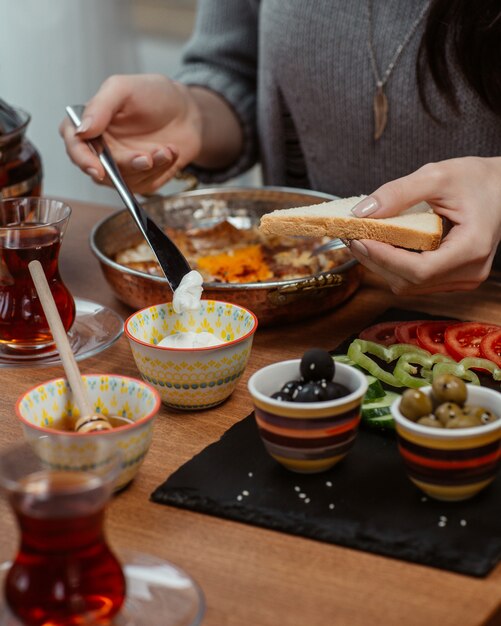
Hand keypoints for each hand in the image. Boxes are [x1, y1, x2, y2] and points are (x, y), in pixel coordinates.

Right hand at [59, 74, 201, 194]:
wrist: (187, 111)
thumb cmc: (155, 94)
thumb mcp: (124, 88)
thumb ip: (100, 106)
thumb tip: (82, 129)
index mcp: (91, 124)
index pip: (75, 145)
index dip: (82, 159)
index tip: (97, 168)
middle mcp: (103, 148)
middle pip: (100, 170)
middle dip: (126, 165)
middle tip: (147, 157)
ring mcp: (122, 165)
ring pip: (125, 180)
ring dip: (149, 167)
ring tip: (166, 149)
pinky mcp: (141, 178)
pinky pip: (145, 184)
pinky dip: (161, 170)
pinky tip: (169, 152)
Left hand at [348, 157, 500, 294]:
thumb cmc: (477, 179)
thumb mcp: (437, 175)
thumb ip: (398, 192)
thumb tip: (361, 212)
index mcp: (472, 248)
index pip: (419, 270)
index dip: (384, 258)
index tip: (358, 239)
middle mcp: (469, 273)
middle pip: (409, 282)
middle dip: (375, 261)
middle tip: (350, 236)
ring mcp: (462, 279)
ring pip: (408, 285)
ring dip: (381, 265)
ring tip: (361, 239)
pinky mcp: (452, 278)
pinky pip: (415, 281)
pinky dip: (393, 265)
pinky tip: (380, 246)